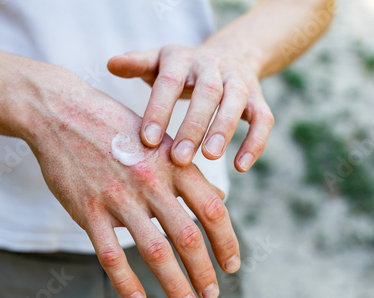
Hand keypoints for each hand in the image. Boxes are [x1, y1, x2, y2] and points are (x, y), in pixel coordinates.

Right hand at [23, 72, 240, 297]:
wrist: (62, 112)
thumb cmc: (118, 128)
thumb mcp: (161, 141)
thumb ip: (190, 173)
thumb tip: (220, 199)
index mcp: (174, 163)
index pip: (213, 210)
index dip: (227, 242)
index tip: (232, 266)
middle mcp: (151, 181)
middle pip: (188, 237)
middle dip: (204, 272)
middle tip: (213, 294)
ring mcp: (118, 196)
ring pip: (154, 251)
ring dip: (175, 284)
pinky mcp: (87, 209)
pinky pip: (109, 254)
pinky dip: (125, 281)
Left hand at [107, 45, 273, 171]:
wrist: (228, 54)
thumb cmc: (182, 70)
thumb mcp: (158, 63)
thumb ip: (137, 64)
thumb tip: (110, 64)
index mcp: (182, 59)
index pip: (169, 82)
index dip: (159, 110)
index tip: (148, 142)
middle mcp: (212, 66)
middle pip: (207, 92)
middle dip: (193, 125)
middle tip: (179, 159)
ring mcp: (238, 80)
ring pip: (237, 101)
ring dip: (224, 129)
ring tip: (209, 157)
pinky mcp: (258, 97)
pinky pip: (263, 119)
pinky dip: (255, 142)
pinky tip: (241, 167)